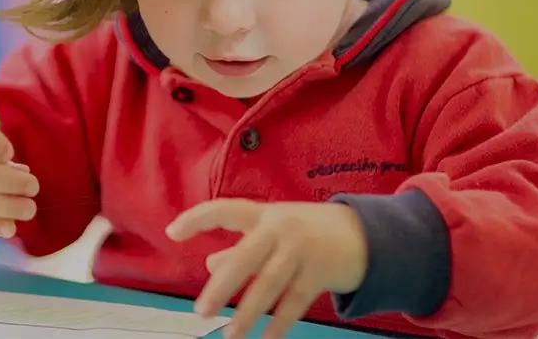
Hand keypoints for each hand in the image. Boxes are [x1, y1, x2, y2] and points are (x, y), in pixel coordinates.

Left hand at [166, 200, 366, 338]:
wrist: (365, 233)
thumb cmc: (308, 231)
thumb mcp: (274, 230)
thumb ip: (241, 248)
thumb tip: (210, 265)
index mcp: (263, 214)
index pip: (223, 210)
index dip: (197, 219)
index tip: (172, 233)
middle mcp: (280, 229)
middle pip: (245, 258)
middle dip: (222, 287)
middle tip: (201, 310)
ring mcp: (302, 250)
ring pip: (269, 285)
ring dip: (248, 313)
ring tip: (230, 334)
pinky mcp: (321, 272)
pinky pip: (295, 302)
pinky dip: (279, 323)